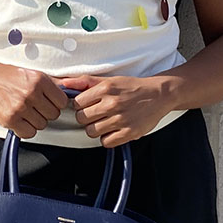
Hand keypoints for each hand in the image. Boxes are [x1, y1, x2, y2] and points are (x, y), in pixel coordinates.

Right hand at [0, 64, 68, 138]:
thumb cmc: (10, 76)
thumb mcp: (34, 74)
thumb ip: (53, 83)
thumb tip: (74, 88)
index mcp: (39, 80)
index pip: (62, 101)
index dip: (56, 103)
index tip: (48, 101)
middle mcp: (31, 93)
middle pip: (53, 115)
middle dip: (46, 112)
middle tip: (35, 106)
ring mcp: (20, 107)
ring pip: (42, 125)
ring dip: (35, 121)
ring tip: (26, 111)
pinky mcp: (10, 119)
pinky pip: (28, 133)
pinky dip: (25, 129)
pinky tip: (20, 120)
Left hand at [54, 74, 170, 147]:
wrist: (159, 95)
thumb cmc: (132, 87)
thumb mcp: (109, 80)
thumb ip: (85, 82)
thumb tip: (63, 83)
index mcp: (106, 89)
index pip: (77, 103)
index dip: (81, 105)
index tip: (90, 105)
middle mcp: (112, 104)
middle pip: (82, 119)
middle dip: (87, 117)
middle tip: (98, 114)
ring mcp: (121, 119)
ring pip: (91, 132)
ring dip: (96, 129)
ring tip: (106, 122)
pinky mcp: (129, 133)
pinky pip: (106, 142)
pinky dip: (107, 138)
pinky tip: (114, 130)